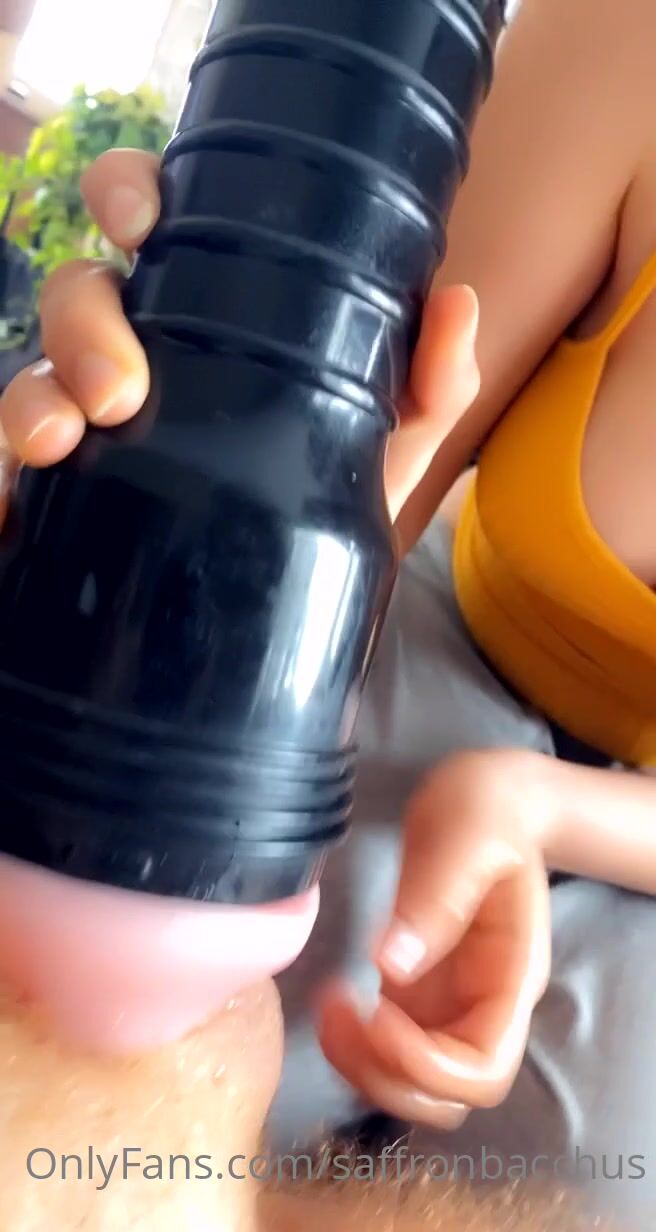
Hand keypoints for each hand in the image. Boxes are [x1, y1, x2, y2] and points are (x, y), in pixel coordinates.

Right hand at [0, 148, 479, 548]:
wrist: (293, 605)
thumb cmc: (328, 497)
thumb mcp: (386, 445)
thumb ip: (424, 383)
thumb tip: (456, 305)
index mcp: (202, 316)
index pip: (149, 227)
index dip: (128, 198)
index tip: (140, 222)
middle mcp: (132, 356)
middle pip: (76, 295)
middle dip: (83, 321)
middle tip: (122, 389)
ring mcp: (85, 427)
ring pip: (27, 380)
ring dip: (30, 399)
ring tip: (60, 443)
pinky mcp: (55, 500)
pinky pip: (2, 479)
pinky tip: (5, 504)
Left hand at [318, 749, 551, 1126]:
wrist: (485, 799)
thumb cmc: (486, 810)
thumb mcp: (470, 836)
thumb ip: (438, 896)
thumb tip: (392, 966)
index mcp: (512, 977)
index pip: (484, 1068)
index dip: (425, 1063)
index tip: (376, 1009)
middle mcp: (483, 1006)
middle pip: (447, 1096)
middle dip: (385, 1074)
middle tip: (338, 1014)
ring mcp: (449, 1005)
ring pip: (411, 1083)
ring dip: (362, 1067)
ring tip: (327, 1007)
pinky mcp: (417, 993)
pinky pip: (386, 1049)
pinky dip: (353, 1045)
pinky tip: (330, 998)